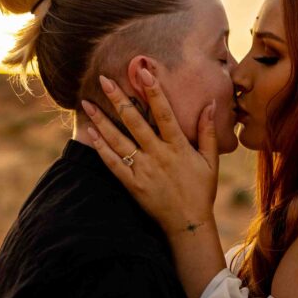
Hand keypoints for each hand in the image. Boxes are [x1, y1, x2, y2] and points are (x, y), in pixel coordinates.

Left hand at [83, 70, 218, 235]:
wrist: (188, 225)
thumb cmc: (201, 192)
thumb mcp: (210, 161)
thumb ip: (208, 132)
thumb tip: (210, 103)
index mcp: (178, 147)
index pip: (165, 114)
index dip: (154, 92)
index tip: (143, 72)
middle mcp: (158, 156)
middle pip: (135, 122)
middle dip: (119, 99)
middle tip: (104, 79)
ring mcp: (143, 170)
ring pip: (118, 140)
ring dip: (102, 120)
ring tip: (87, 103)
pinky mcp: (133, 185)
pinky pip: (113, 164)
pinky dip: (101, 148)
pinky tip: (91, 133)